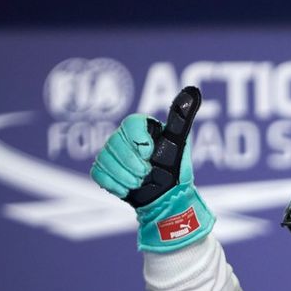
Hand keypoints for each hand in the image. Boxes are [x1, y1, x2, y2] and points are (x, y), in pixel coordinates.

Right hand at [90, 86, 214, 251]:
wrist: (164, 199)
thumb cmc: (173, 170)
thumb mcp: (179, 142)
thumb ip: (181, 117)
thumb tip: (193, 90)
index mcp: (141, 126)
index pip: (130, 125)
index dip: (140, 143)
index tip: (151, 154)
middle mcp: (122, 136)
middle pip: (115, 144)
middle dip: (133, 165)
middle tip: (147, 174)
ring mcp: (110, 152)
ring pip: (105, 159)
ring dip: (125, 176)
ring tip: (139, 183)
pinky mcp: (103, 169)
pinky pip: (98, 173)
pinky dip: (114, 184)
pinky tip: (127, 188)